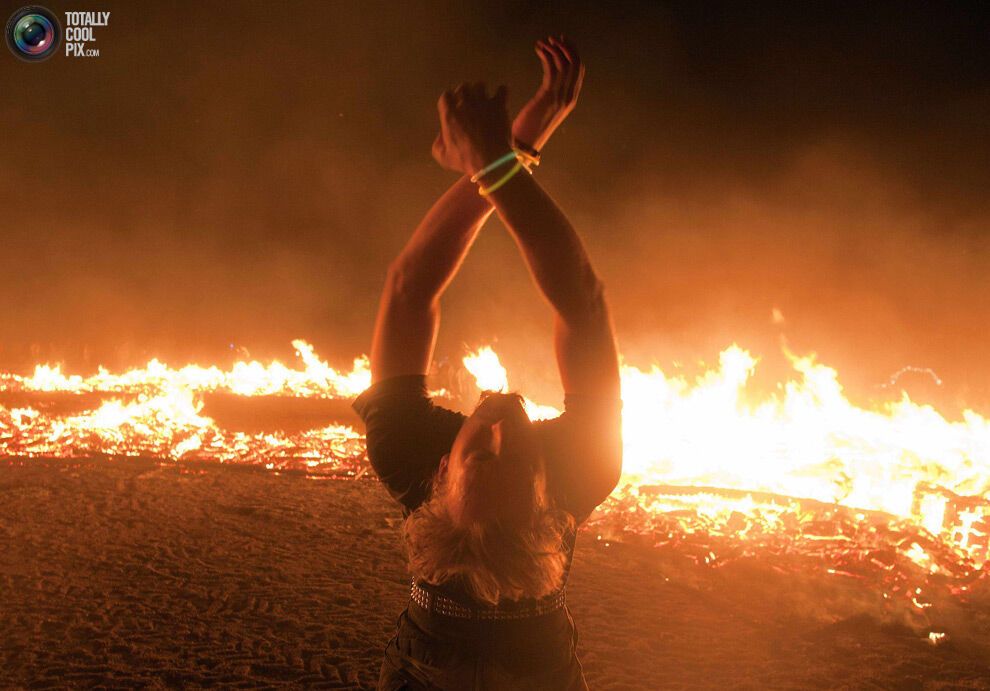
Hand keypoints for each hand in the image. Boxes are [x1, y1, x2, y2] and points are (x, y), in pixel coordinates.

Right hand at [432, 82, 512, 175]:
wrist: (490, 160)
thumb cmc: (466, 160)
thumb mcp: (443, 157)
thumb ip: (438, 144)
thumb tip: (441, 136)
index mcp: (450, 114)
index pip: (445, 96)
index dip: (449, 101)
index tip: (453, 107)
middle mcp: (465, 103)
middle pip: (463, 87)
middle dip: (465, 93)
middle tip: (469, 104)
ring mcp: (482, 101)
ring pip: (480, 85)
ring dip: (481, 91)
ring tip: (483, 100)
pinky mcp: (498, 104)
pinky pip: (502, 89)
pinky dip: (501, 93)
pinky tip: (500, 99)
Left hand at [511, 36, 584, 151]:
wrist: (523, 146)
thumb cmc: (529, 130)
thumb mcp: (543, 111)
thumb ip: (549, 98)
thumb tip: (547, 86)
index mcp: (570, 100)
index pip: (579, 71)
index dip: (572, 53)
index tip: (562, 42)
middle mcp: (569, 97)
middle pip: (576, 64)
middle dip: (566, 47)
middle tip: (554, 38)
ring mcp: (560, 97)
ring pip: (565, 64)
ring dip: (554, 48)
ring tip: (543, 41)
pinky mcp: (548, 96)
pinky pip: (552, 69)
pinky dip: (546, 55)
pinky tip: (538, 49)